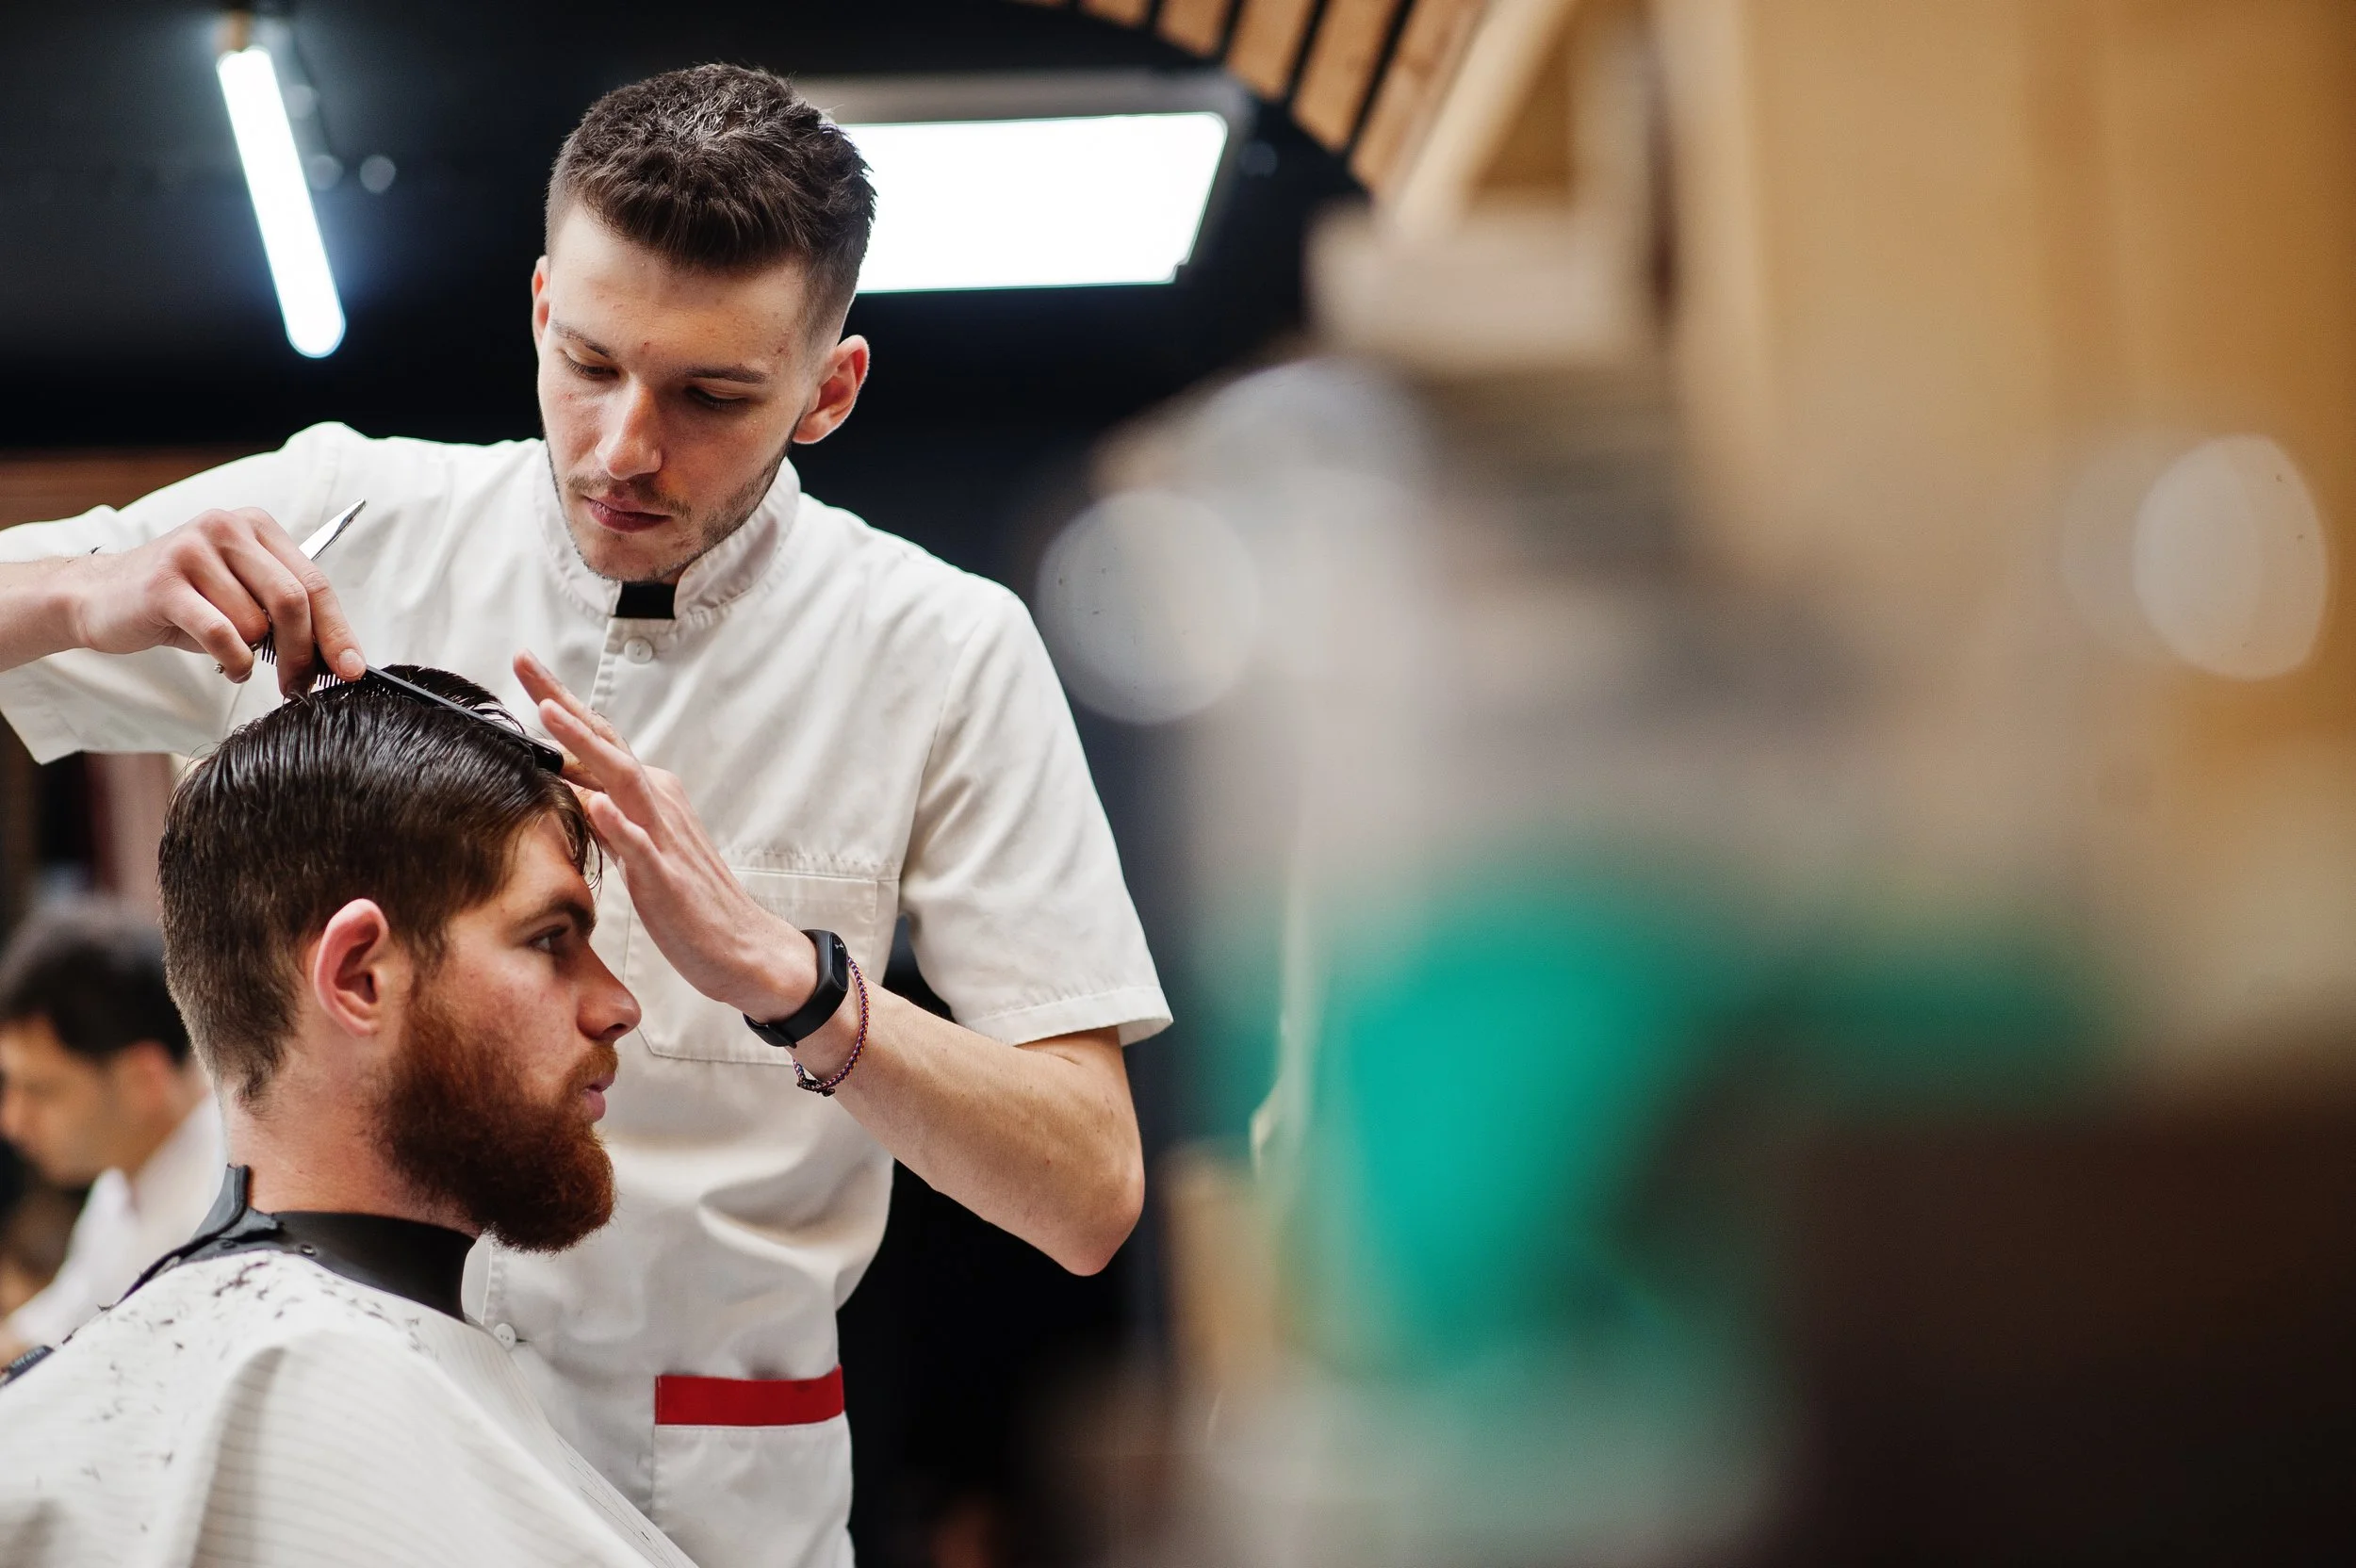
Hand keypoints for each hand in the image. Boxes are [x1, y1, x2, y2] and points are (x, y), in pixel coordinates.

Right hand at [68, 508, 364, 695]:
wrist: (100, 597)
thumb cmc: (184, 602)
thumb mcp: (242, 597)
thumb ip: (287, 614)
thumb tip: (341, 658)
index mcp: (256, 526)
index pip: (315, 583)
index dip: (338, 631)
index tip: (352, 670)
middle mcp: (227, 528)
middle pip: (293, 601)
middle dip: (305, 653)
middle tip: (301, 686)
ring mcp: (193, 551)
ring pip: (255, 623)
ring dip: (254, 656)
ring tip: (236, 658)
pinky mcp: (165, 583)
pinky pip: (223, 635)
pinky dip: (235, 662)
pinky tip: (229, 665)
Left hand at [514, 650, 818, 1018]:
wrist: (741, 947)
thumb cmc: (688, 900)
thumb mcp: (637, 850)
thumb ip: (606, 816)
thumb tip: (569, 787)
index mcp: (649, 795)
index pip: (599, 740)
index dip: (559, 703)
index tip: (524, 664)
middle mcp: (658, 803)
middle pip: (605, 743)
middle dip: (562, 702)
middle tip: (523, 661)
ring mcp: (665, 837)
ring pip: (623, 780)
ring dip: (585, 745)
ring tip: (548, 714)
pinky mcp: (669, 878)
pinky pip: (642, 847)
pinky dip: (619, 824)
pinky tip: (597, 804)